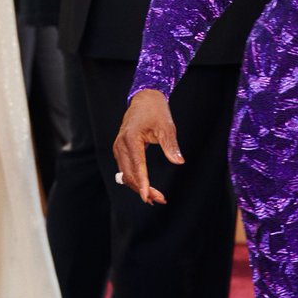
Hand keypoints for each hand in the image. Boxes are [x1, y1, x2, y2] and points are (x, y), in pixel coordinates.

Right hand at [114, 88, 182, 204]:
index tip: (148, 197)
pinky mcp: (120, 149)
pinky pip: (125, 169)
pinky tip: (145, 187)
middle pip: (129, 175)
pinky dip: (135, 179)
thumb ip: (171, 145)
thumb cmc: (156, 110)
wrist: (145, 98)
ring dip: (139, 187)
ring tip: (155, 197)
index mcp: (131, 139)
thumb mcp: (166, 126)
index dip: (143, 183)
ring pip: (126, 175)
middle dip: (143, 189)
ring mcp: (118, 148)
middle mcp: (121, 145)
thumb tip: (179, 162)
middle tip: (160, 199)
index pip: (137, 166)